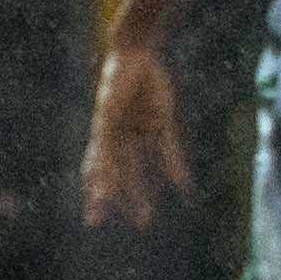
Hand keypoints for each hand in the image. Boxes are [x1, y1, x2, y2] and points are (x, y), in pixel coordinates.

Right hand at [82, 44, 190, 232]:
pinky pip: (168, 152)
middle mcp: (120, 138)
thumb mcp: (110, 109)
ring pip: (143, 170)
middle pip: (122, 176)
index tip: (96, 217)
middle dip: (126, 200)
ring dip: (145, 193)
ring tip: (147, 218)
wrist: (137, 54)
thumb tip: (98, 163)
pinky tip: (184, 188)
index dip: (99, 193)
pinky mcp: (161, 125)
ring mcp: (140, 133)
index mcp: (102, 136)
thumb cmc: (117, 79)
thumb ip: (106, 135)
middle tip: (134, 225)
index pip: (99, 171)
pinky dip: (175, 170)